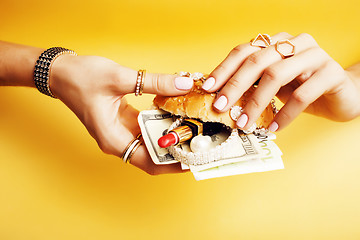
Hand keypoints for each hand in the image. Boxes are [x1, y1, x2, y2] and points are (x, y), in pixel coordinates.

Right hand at [50, 54, 193, 174]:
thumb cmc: (82, 78)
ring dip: (173, 136)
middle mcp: (119, 141)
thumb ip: (155, 82)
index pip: (151, 162)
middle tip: (203, 140)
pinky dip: (163, 123)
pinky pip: (148, 128)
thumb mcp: (120, 78)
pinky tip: (178, 113)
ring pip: (153, 142)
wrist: (61, 72)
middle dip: (179, 150)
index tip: (196, 158)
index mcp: (114, 140)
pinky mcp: (125, 122)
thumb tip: (185, 83)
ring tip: (195, 128)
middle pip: (155, 155)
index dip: (175, 164)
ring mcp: (122, 132)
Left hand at [202, 32, 359, 130]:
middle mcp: (294, 43)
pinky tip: (273, 128)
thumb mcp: (273, 85)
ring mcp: (314, 55)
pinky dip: (285, 114)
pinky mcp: (331, 73)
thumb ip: (252, 84)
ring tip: (244, 123)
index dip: (223, 69)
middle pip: (257, 60)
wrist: (341, 95)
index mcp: (277, 42)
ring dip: (256, 102)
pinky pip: (303, 94)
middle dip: (234, 86)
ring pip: (277, 75)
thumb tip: (218, 98)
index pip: (244, 51)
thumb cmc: (301, 89)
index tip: (207, 88)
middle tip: (219, 108)